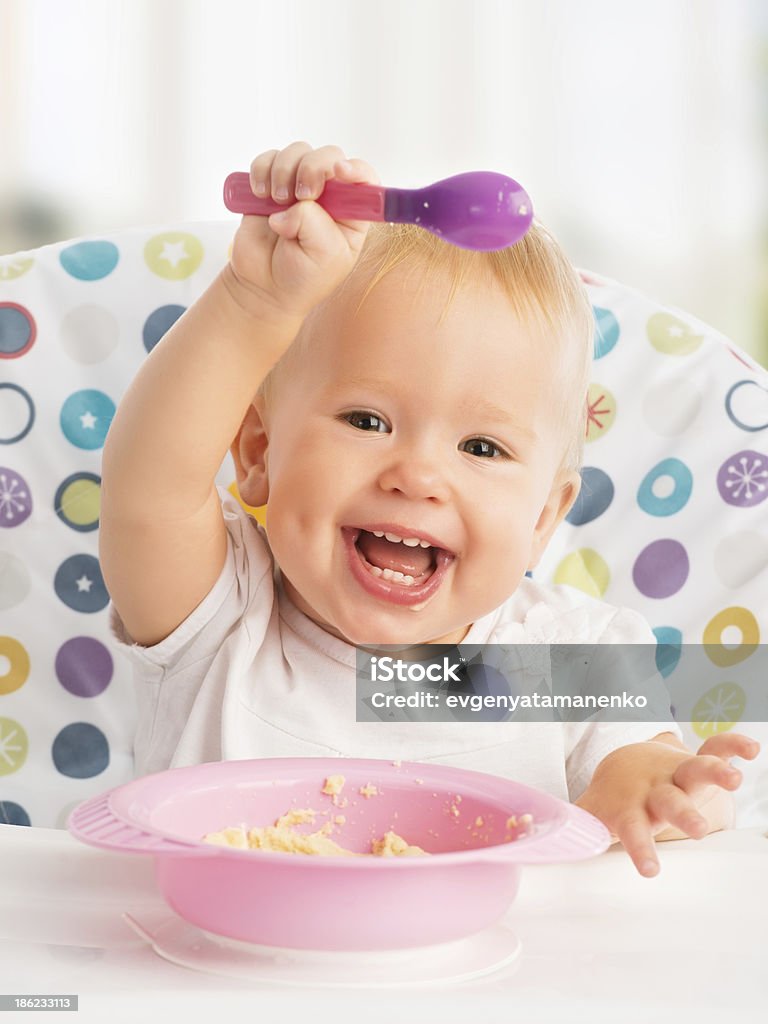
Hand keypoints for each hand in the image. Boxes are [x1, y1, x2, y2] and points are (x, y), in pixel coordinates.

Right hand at [228, 141, 380, 322]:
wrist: (264, 286)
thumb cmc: (303, 277)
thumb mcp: (324, 256)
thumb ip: (314, 222)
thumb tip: (290, 205)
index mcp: (352, 213)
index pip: (364, 177)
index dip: (354, 168)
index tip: (338, 171)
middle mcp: (329, 196)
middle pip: (329, 156)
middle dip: (313, 169)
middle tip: (300, 196)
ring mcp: (300, 187)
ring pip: (298, 152)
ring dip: (284, 171)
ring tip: (277, 202)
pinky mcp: (272, 184)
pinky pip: (268, 159)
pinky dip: (262, 171)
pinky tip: (261, 195)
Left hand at [575, 731, 759, 876]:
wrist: (625, 763)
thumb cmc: (617, 800)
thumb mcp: (597, 815)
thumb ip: (576, 831)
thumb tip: (540, 851)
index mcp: (633, 807)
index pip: (635, 830)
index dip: (641, 849)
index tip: (650, 872)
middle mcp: (657, 790)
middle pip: (671, 802)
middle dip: (684, 814)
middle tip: (695, 828)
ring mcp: (677, 773)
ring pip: (696, 772)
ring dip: (714, 774)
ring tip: (733, 781)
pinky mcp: (695, 762)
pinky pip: (716, 749)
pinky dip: (732, 746)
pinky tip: (751, 749)